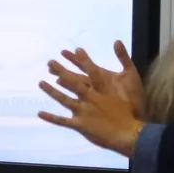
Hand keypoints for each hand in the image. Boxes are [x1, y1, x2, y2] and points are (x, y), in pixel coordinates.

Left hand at [37, 41, 143, 156]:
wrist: (130, 132)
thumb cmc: (133, 105)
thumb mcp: (132, 77)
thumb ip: (124, 58)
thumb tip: (117, 40)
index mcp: (101, 86)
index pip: (86, 69)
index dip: (77, 60)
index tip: (66, 51)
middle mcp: (90, 97)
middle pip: (72, 82)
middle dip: (60, 71)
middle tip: (49, 62)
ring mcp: (84, 111)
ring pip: (64, 99)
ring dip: (51, 91)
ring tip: (40, 83)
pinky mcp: (81, 125)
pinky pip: (63, 121)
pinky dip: (51, 117)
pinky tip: (40, 113)